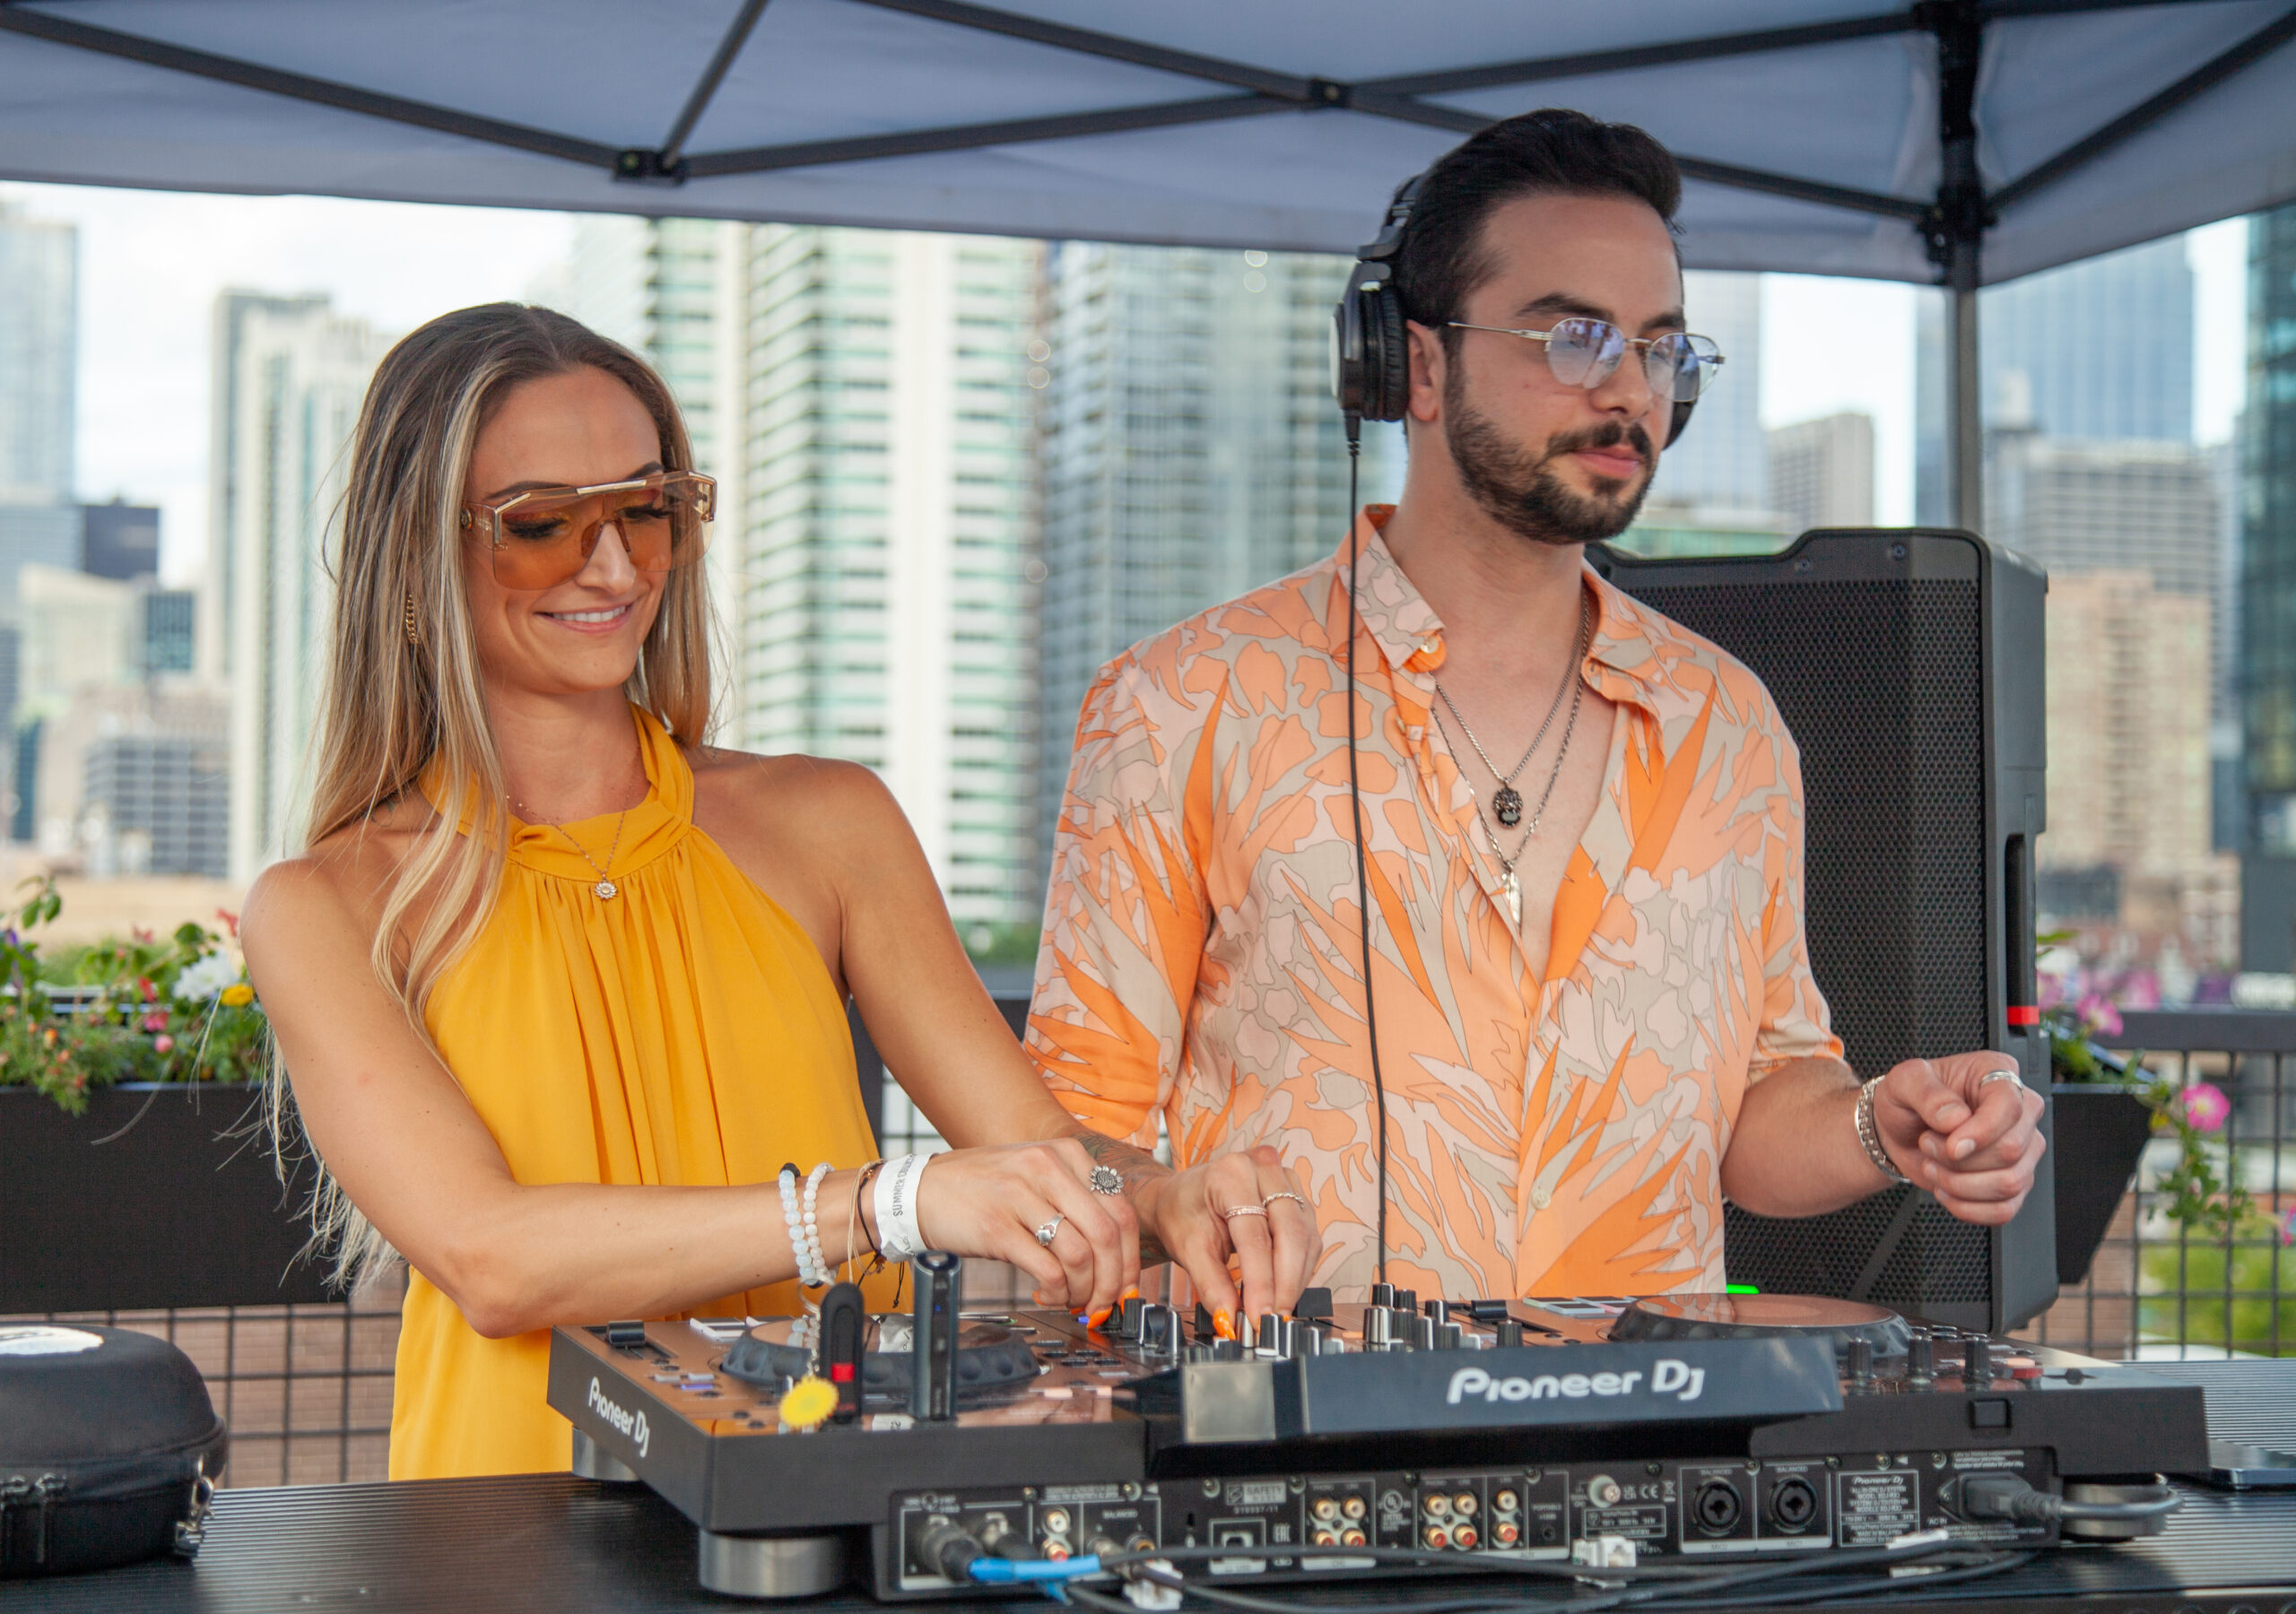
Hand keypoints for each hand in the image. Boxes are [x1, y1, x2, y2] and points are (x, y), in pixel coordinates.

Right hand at [910, 1140, 1140, 1321]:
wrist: (919, 1192)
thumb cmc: (980, 1188)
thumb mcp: (1034, 1175)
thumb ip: (1075, 1201)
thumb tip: (1114, 1253)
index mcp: (1065, 1154)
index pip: (1121, 1210)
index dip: (1131, 1257)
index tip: (1127, 1284)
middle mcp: (1047, 1168)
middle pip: (1108, 1234)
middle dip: (1114, 1280)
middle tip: (1105, 1302)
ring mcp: (1021, 1195)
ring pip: (1081, 1254)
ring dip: (1083, 1289)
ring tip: (1072, 1299)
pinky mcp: (997, 1227)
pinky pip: (1047, 1269)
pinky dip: (1057, 1292)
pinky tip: (1048, 1295)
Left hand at [1137, 1145, 1320, 1334]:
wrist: (1182, 1198)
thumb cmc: (1182, 1214)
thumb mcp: (1188, 1248)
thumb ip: (1211, 1284)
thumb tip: (1229, 1317)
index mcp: (1230, 1174)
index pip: (1254, 1234)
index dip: (1261, 1281)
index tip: (1258, 1315)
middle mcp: (1263, 1168)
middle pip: (1290, 1232)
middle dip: (1285, 1283)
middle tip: (1273, 1318)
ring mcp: (1285, 1179)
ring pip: (1305, 1236)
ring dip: (1296, 1279)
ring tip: (1277, 1310)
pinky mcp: (1297, 1197)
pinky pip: (1308, 1236)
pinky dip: (1299, 1268)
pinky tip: (1285, 1290)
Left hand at [1870, 1052, 2046, 1225]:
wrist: (1899, 1131)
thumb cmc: (1906, 1100)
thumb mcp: (1903, 1081)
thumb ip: (1926, 1092)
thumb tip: (1956, 1118)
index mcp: (1998, 1074)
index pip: (2011, 1106)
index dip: (1981, 1132)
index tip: (1950, 1145)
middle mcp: (2020, 1111)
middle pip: (2011, 1150)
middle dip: (1958, 1159)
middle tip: (1927, 1145)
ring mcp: (2023, 1150)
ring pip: (2010, 1183)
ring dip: (1959, 1184)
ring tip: (1932, 1166)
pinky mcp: (2015, 1182)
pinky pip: (2005, 1209)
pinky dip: (1968, 1208)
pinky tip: (1946, 1190)